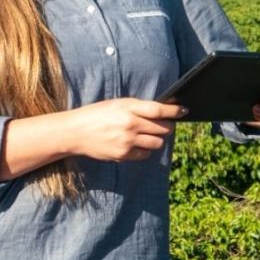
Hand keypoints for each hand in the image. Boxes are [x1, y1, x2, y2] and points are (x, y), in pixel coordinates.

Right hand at [68, 98, 188, 161]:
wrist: (75, 132)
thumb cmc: (97, 114)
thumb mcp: (117, 104)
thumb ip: (138, 107)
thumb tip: (160, 112)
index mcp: (128, 108)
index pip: (159, 110)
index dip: (174, 111)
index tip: (184, 111)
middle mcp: (130, 124)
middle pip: (162, 128)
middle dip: (166, 127)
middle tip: (164, 125)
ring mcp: (127, 141)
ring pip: (157, 143)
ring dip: (157, 139)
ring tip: (148, 135)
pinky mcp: (123, 155)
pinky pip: (145, 155)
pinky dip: (145, 150)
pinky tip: (136, 144)